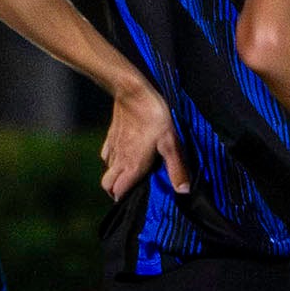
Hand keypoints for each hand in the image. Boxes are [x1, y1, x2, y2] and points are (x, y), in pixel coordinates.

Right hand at [100, 82, 188, 199]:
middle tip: (131, 189)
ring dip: (116, 176)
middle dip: (116, 191)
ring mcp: (113, 147)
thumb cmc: (154, 117)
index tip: (136, 198)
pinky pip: (106, 155)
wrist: (133, 92)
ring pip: (107, 170)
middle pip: (107, 185)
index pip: (118, 192)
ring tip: (131, 174)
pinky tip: (125, 155)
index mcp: (132, 165)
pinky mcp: (111, 136)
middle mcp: (119, 160)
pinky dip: (112, 160)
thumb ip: (176, 168)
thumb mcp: (171, 143)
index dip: (125, 198)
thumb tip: (183, 191)